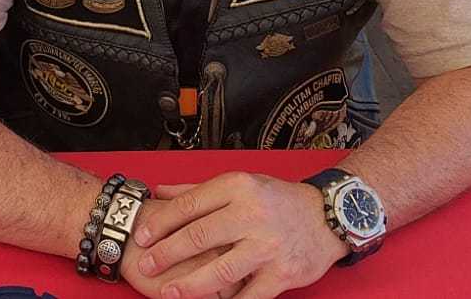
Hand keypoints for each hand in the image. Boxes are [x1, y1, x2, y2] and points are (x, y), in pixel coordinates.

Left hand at [129, 174, 346, 297]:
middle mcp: (252, 215)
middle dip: (167, 254)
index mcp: (238, 188)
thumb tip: (160, 192)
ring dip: (190, 284)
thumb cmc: (278, 199)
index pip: (189, 205)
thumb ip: (198, 190)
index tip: (142, 236)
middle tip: (147, 266)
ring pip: (220, 270)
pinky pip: (249, 295)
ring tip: (169, 293)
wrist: (328, 216)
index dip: (161, 223)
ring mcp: (268, 247)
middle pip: (199, 237)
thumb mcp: (240, 183)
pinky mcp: (282, 273)